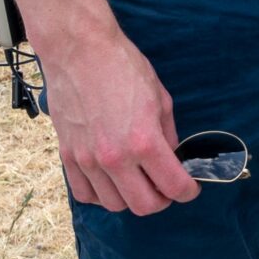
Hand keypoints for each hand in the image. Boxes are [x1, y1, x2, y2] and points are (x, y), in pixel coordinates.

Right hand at [38, 26, 198, 214]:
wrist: (79, 52)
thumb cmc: (123, 68)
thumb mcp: (161, 98)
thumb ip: (168, 135)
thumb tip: (172, 159)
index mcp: (144, 141)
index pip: (173, 186)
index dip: (188, 192)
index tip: (190, 188)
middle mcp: (115, 157)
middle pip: (143, 206)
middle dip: (162, 201)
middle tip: (166, 188)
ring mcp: (88, 160)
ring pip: (114, 205)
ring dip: (131, 199)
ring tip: (139, 182)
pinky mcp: (67, 157)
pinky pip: (85, 195)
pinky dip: (101, 195)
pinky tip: (111, 181)